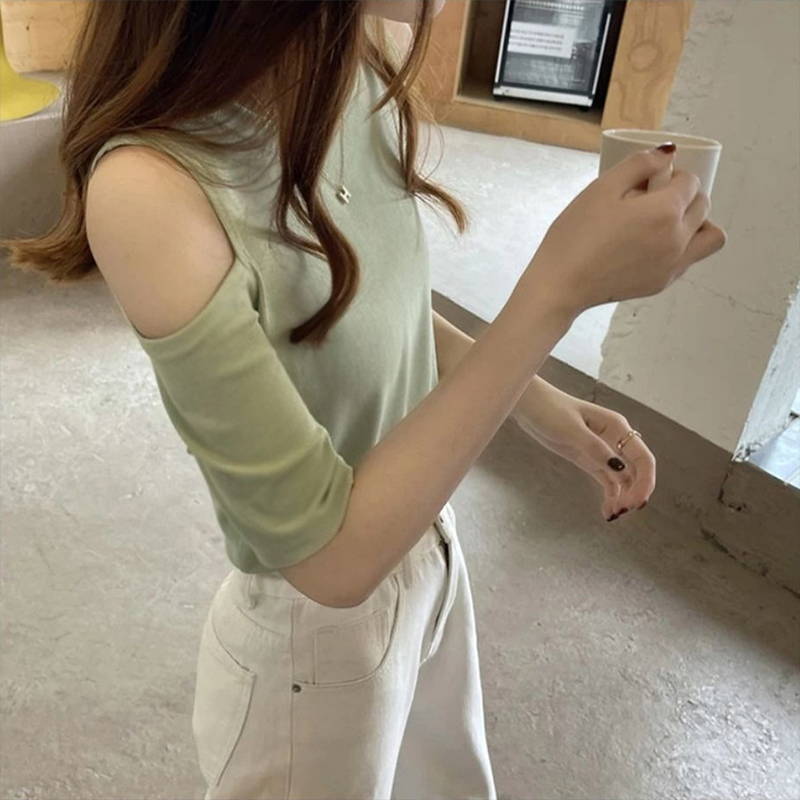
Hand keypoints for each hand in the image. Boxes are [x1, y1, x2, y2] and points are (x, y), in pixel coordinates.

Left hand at [512, 379, 655, 520]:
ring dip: (623, 497)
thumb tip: (619, 468)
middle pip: (636, 471)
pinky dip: (611, 496)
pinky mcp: (590, 459)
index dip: (645, 482)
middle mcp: (615, 439)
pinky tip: (607, 512)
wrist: (529, 405)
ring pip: (624, 479)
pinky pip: (608, 480)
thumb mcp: (570, 429)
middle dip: (634, 493)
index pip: (643, 458)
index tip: (636, 503)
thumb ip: (594, 448)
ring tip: (612, 514)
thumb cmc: (549, 409)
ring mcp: (603, 450)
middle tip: (621, 511)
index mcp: (617, 426)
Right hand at [519, 145, 726, 319]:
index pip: (691, 182)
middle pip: (703, 206)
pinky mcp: (662, 283)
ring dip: (697, 223)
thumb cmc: (575, 237)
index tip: (651, 180)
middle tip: (655, 198)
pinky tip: (652, 245)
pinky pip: (690, 259)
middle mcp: (678, 239)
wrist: (561, 285)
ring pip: (710, 237)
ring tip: (667, 223)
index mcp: (665, 212)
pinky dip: (683, 247)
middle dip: (686, 195)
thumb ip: (638, 165)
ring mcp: (673, 265)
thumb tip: (667, 154)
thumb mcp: (601, 189)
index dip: (672, 174)